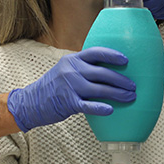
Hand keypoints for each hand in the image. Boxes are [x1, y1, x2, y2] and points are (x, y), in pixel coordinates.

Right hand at [7, 47, 135, 131]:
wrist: (30, 102)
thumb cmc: (53, 87)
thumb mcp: (65, 70)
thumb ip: (82, 68)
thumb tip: (108, 71)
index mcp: (72, 60)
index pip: (96, 53)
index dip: (112, 55)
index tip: (126, 61)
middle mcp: (71, 70)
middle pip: (102, 72)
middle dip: (121, 79)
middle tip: (133, 86)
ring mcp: (69, 86)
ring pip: (99, 89)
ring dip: (117, 94)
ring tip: (130, 97)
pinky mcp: (67, 103)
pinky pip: (87, 105)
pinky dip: (100, 108)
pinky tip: (111, 110)